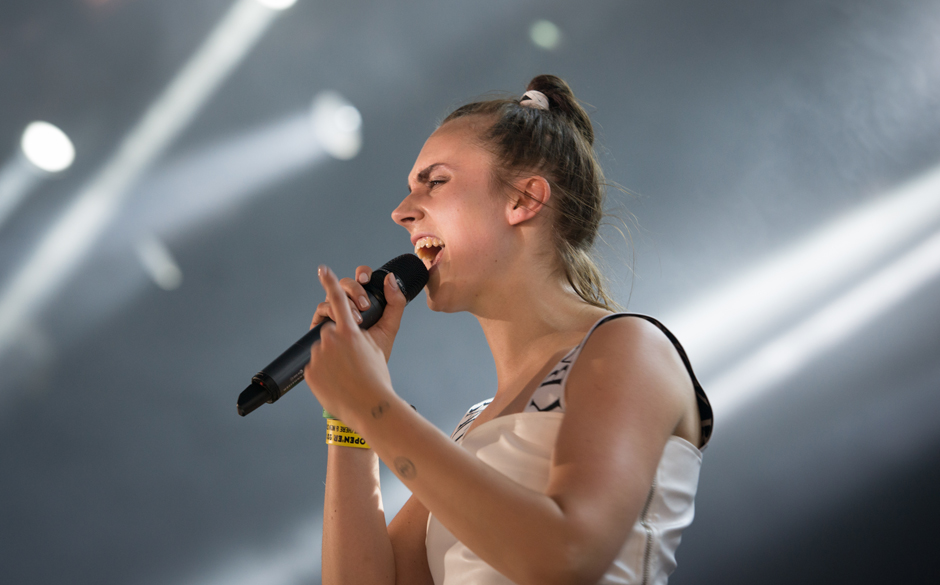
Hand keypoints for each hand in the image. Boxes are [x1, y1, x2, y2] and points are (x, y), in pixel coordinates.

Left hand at [305, 265, 398, 425]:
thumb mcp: (387, 337)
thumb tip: (390, 281)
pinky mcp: (309, 371)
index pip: (337, 298)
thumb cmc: (378, 374)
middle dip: (342, 336)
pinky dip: (325, 369)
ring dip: (333, 353)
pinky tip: (337, 380)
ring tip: (347, 371)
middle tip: (354, 354)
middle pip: (332, 328)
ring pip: (323, 346)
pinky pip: (315, 363)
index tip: (323, 270)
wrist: (369, 407)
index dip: (329, 281)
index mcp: (349, 329)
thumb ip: (393, 305)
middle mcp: (330, 338)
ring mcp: (317, 355)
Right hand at [310, 264, 407, 361]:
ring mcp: (333, 314)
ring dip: (345, 303)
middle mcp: (347, 305)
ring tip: (358, 320)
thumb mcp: (389, 328)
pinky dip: (330, 311)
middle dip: (355, 290)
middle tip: (365, 305)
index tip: (366, 279)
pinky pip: (322, 309)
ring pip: (333, 295)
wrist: (361, 378)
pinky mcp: (321, 324)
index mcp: (364, 302)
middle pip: (346, 284)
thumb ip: (395, 302)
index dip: (362, 274)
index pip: (361, 281)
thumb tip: (390, 277)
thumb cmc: (375, 355)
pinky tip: (339, 322)